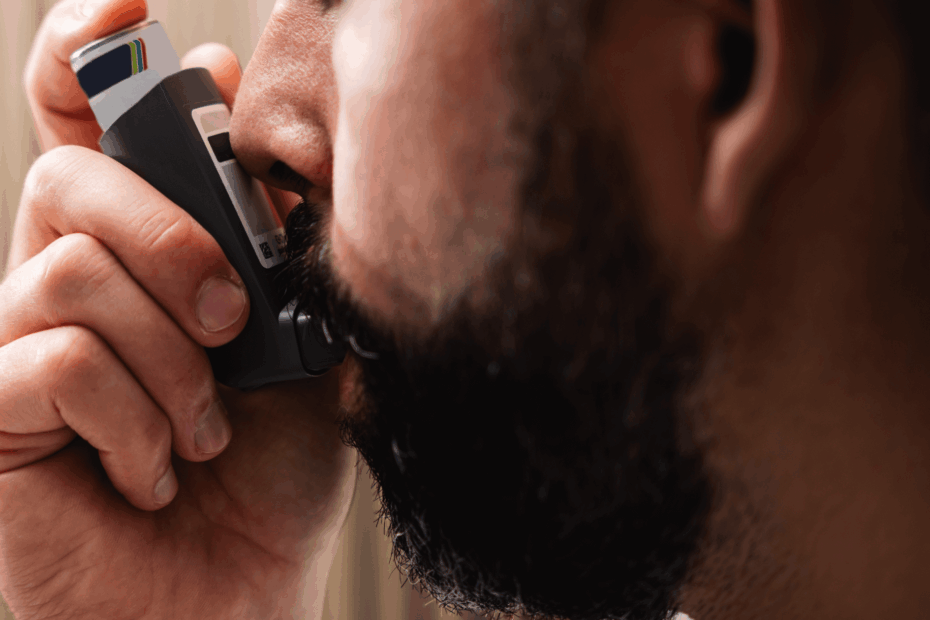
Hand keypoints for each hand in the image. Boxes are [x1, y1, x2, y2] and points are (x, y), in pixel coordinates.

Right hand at [0, 1, 357, 617]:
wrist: (240, 589)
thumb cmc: (273, 467)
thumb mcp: (300, 336)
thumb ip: (273, 237)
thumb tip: (242, 104)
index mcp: (141, 247)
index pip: (86, 121)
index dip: (90, 53)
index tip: (128, 8)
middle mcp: (66, 279)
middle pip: (75, 174)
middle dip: (174, 236)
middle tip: (234, 321)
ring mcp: (17, 342)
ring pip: (71, 267)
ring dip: (171, 360)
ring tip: (201, 431)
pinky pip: (55, 357)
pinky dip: (135, 419)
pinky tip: (151, 470)